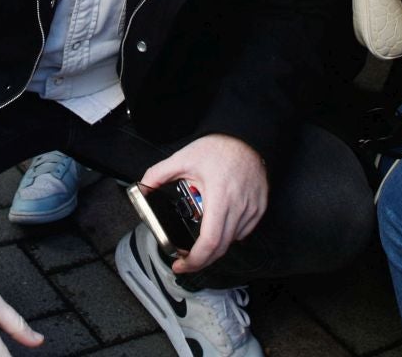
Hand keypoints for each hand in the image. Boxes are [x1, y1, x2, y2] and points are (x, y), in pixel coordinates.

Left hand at [140, 134, 267, 274]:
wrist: (247, 136)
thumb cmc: (218, 147)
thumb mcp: (183, 158)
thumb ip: (159, 174)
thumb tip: (141, 188)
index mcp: (219, 197)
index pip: (209, 241)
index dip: (194, 260)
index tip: (179, 264)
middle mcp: (238, 207)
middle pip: (220, 248)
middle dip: (200, 260)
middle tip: (184, 260)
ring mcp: (252, 209)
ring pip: (232, 241)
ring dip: (215, 246)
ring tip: (199, 239)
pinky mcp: (260, 208)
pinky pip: (243, 232)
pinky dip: (229, 235)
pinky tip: (218, 224)